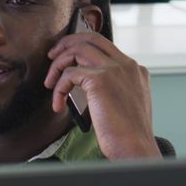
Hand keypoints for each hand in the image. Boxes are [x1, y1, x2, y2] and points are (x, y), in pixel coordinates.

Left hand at [44, 32, 161, 159]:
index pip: (106, 47)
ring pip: (78, 49)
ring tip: (50, 83)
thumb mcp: (127, 104)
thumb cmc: (129, 134)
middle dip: (67, 43)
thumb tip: (87, 86)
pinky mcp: (99, 79)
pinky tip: (58, 104)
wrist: (135, 147)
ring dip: (58, 64)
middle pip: (92, 38)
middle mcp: (126, 65)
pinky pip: (69, 74)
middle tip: (52, 56)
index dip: (83, 48)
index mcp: (135, 70)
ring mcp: (114, 69)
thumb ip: (114, 88)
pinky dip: (58, 88)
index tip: (69, 59)